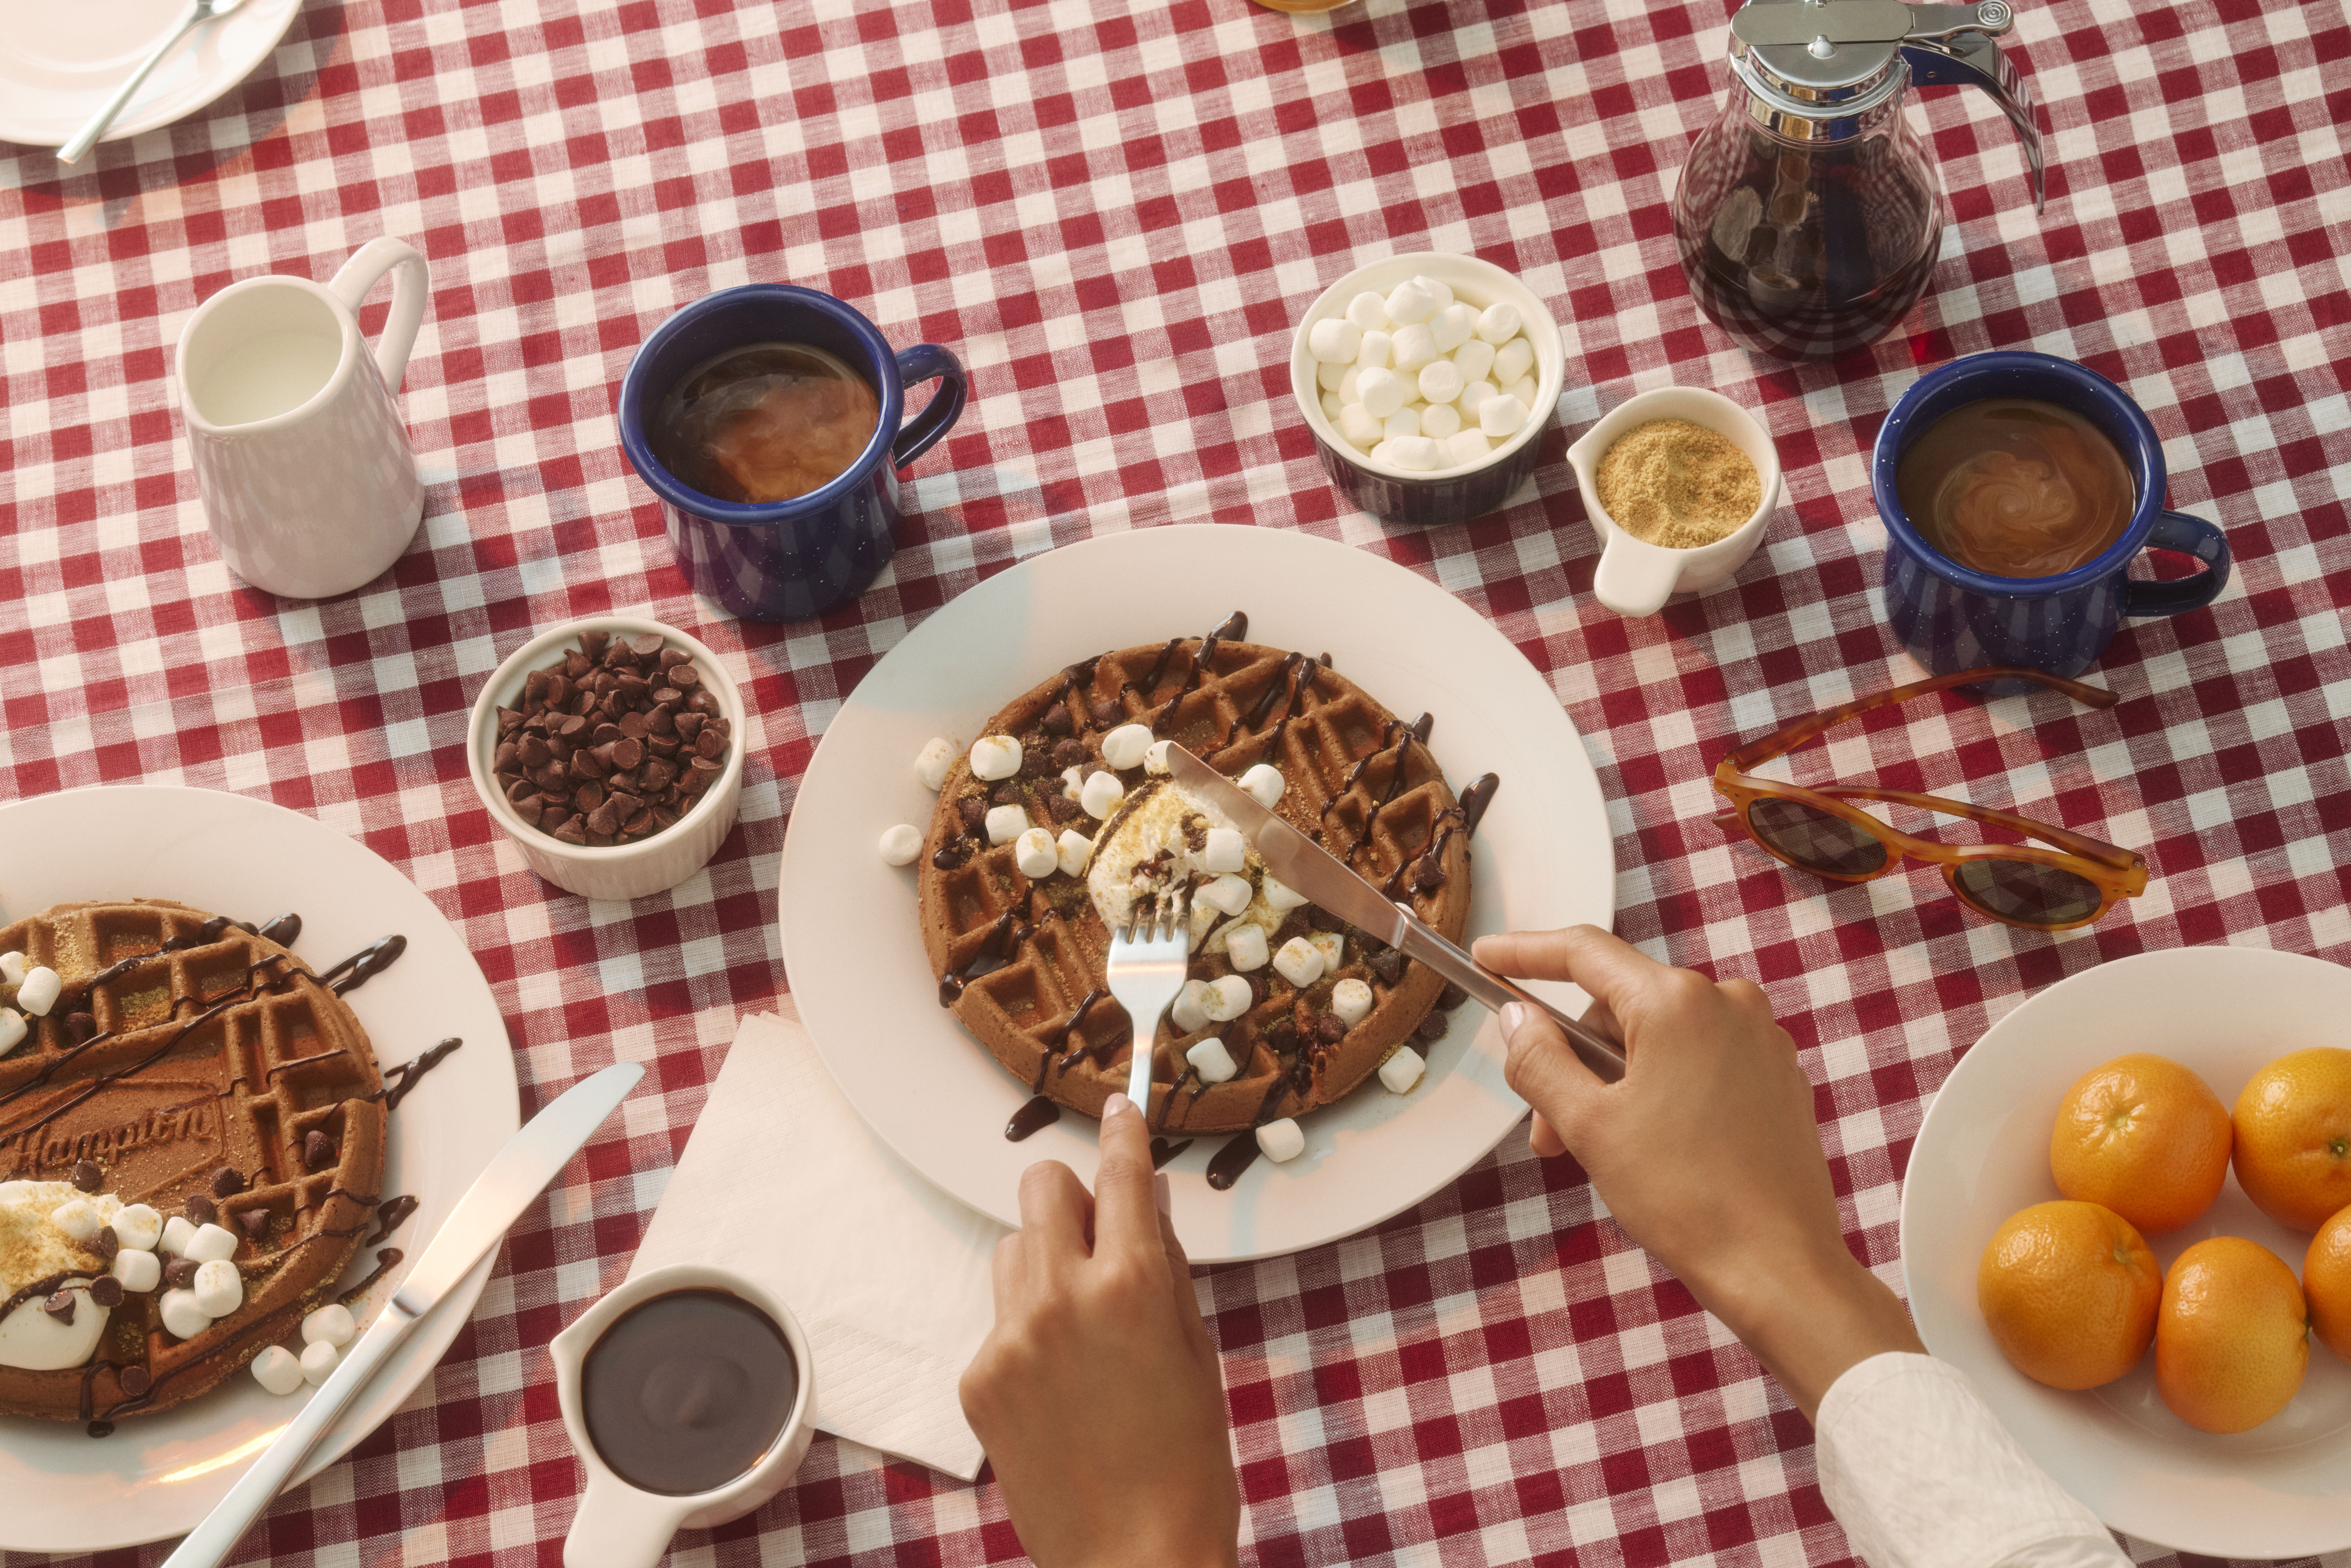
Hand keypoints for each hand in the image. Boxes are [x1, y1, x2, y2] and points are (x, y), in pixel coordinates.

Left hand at [959, 1093, 1240, 1567]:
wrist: (1132, 1557)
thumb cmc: (1186, 1460)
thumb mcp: (1195, 1350)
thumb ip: (1166, 1266)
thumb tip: (1147, 1200)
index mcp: (1133, 1285)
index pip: (1121, 1173)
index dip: (1123, 1133)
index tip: (1119, 1108)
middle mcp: (1063, 1296)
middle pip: (1041, 1187)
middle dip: (1072, 1195)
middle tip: (1098, 1230)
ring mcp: (1012, 1337)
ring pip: (1013, 1250)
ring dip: (1045, 1262)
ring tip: (1082, 1327)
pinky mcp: (979, 1377)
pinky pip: (1000, 1322)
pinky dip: (1028, 1335)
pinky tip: (1060, 1387)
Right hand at [1473, 925, 1922, 1417]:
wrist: (1779, 1267)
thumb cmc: (1687, 1199)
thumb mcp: (1588, 1126)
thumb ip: (1540, 1061)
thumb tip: (1517, 1018)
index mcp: (1676, 1003)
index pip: (1583, 952)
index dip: (1525, 952)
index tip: (1486, 954)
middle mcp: (1727, 1003)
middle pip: (1618, 1003)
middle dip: (1573, 1058)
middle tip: (1548, 1129)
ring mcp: (1760, 1037)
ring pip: (1657, 1036)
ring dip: (1614, 1081)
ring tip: (1600, 1151)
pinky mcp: (1777, 1074)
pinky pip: (1699, 1057)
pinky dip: (1661, 1087)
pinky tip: (1653, 1145)